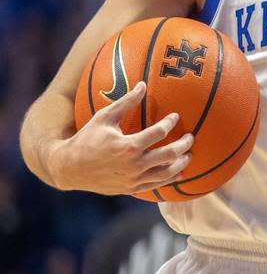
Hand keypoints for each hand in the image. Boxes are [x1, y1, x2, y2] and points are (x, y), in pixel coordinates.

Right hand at [49, 82, 193, 193]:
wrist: (69, 168)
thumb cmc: (86, 139)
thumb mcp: (104, 117)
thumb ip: (126, 102)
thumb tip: (143, 84)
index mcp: (128, 146)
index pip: (159, 132)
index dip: (170, 123)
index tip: (175, 117)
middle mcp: (134, 164)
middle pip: (169, 155)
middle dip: (184, 145)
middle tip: (191, 137)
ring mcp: (133, 179)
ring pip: (166, 173)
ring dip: (181, 164)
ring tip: (188, 155)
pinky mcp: (130, 189)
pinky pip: (155, 185)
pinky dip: (169, 179)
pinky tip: (177, 172)